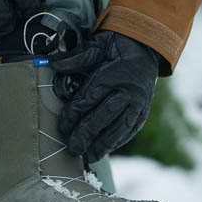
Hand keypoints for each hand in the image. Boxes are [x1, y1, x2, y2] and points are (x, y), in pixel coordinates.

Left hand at [50, 30, 159, 161]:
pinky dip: (118, 141)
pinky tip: (106, 150)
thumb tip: (53, 64)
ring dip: (103, 144)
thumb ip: (77, 57)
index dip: (74, 113)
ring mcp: (140, 102)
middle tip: (73, 148)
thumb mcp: (98, 45)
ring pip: (120, 126)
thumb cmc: (117, 47)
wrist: (147, 48)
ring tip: (88, 156)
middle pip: (104, 115)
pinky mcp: (144, 111)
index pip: (91, 97)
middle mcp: (130, 90)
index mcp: (116, 73)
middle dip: (87, 134)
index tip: (62, 126)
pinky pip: (131, 129)